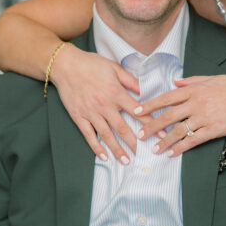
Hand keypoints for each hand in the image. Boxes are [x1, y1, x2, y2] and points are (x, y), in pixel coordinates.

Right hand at [51, 46, 156, 162]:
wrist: (65, 65)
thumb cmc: (91, 64)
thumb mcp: (114, 68)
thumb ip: (130, 80)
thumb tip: (145, 90)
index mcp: (115, 93)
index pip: (137, 111)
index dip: (150, 123)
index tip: (160, 134)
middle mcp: (104, 105)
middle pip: (123, 128)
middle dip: (136, 143)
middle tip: (146, 155)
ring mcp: (90, 113)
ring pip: (107, 135)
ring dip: (117, 149)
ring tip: (127, 161)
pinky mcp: (78, 117)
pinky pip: (89, 135)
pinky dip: (96, 147)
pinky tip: (104, 156)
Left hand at [135, 76, 225, 155]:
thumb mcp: (213, 79)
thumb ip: (192, 81)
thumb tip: (175, 82)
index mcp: (195, 90)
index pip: (167, 97)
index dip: (150, 105)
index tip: (137, 111)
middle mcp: (197, 103)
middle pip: (168, 115)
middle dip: (151, 125)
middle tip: (139, 134)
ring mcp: (205, 117)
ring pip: (179, 130)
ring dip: (164, 141)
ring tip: (154, 149)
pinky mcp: (213, 130)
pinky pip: (193, 140)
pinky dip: (181, 147)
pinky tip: (173, 153)